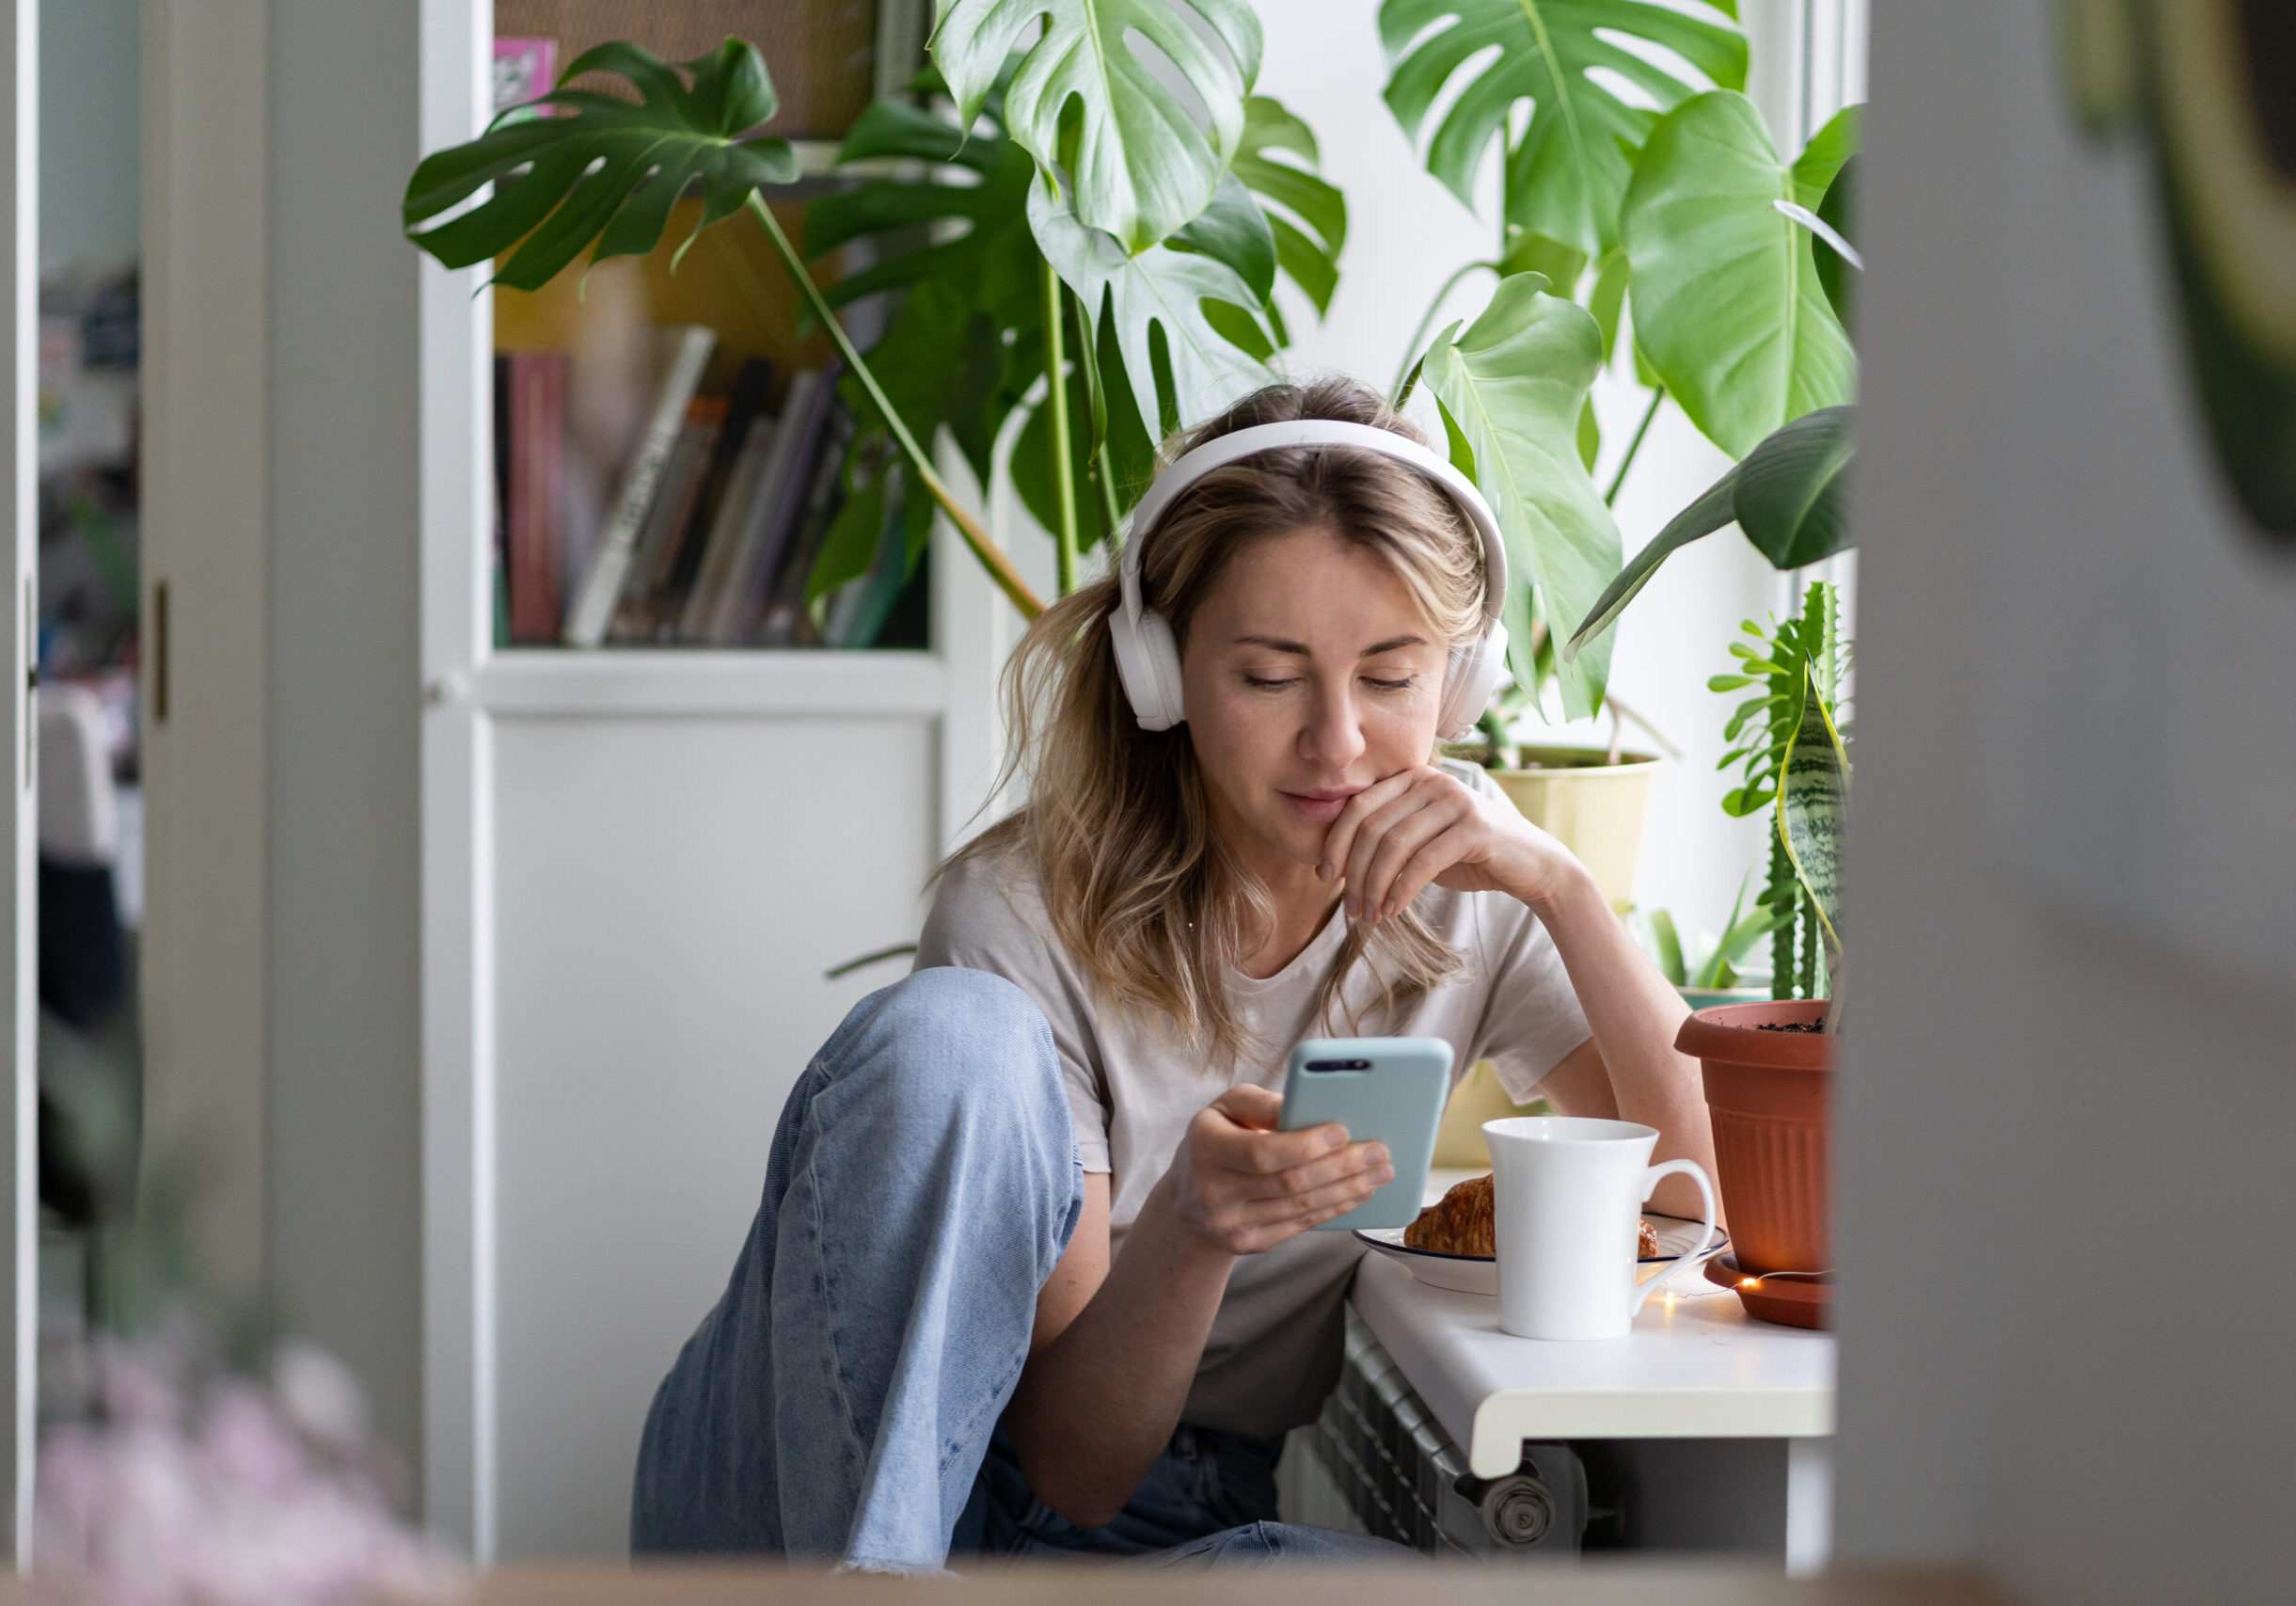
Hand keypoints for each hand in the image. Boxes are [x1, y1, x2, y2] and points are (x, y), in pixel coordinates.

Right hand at [1159, 1086, 1392, 1255]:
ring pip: (1302, 1207)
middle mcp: (1214, 1191)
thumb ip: (1262, 1102)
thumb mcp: (1227, 1107)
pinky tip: (1359, 1192)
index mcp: (1207, 1148)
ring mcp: (1230, 1224)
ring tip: (1380, 1171)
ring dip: (1349, 1189)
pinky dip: (1336, 1208)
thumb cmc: (1219, 1138)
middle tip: (1379, 1151)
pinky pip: (1301, 1225)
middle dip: (1342, 1166)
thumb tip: (1305, 1105)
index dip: (1306, 1145)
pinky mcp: (1248, 1243)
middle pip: (1290, 1183)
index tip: (1343, 1131)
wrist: (1189, 1198)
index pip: (1262, 1153)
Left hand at [1316, 764, 1580, 921]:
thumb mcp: (1420, 842)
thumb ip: (1386, 839)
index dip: (1335, 843)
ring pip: (1393, 844)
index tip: (1324, 876)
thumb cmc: (1469, 856)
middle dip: (1354, 871)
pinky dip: (1402, 889)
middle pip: (1372, 826)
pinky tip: (1393, 911)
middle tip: (1352, 907)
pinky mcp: (1475, 827)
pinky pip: (1423, 861)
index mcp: (1413, 777)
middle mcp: (1432, 780)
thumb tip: (1334, 861)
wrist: (1531, 865)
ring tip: (1370, 915)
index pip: (1358, 806)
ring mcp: (1455, 800)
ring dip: (1375, 885)